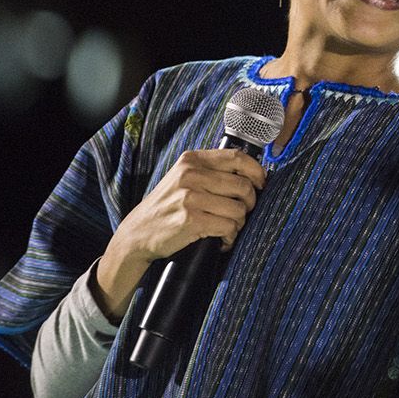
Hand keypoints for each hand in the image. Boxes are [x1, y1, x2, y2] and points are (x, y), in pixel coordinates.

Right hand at [94, 149, 266, 319]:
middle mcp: (191, 174)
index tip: (261, 184)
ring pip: (239, 208)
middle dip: (250, 203)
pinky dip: (230, 237)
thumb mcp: (183, 177)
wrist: (137, 234)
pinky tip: (222, 240)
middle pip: (244, 185)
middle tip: (242, 214)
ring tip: (229, 228)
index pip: (238, 157)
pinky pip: (229, 227)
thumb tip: (252, 172)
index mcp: (192, 160)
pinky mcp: (191, 220)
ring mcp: (190, 197)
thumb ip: (211, 170)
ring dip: (240, 223)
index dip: (257, 171)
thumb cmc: (167, 206)